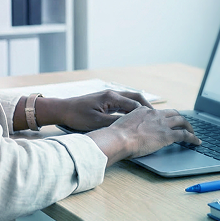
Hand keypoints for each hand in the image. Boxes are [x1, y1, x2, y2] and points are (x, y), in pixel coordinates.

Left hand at [36, 89, 151, 131]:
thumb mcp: (97, 122)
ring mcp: (109, 97)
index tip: (155, 121)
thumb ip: (114, 123)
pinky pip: (123, 104)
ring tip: (149, 119)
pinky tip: (134, 119)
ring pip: (129, 101)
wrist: (62, 109)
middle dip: (147, 107)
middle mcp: (112, 94)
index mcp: (111, 97)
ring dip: (139, 109)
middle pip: (135, 98)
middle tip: (157, 118)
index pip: (134, 104)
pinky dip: (131, 110)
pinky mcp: (105, 101)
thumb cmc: (77, 116)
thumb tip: (131, 127)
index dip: (146, 113)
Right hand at [87, 107, 200, 166]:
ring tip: (193, 134)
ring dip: (189, 127)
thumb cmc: (116, 136)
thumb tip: (126, 133)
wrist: (119, 138)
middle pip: (174, 113)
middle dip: (181, 119)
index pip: (158, 112)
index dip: (165, 117)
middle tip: (185, 126)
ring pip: (182, 121)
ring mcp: (162, 124)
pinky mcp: (167, 135)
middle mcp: (155, 114)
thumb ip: (128, 126)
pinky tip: (197, 142)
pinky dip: (193, 138)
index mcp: (143, 111)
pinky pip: (185, 135)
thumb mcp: (122, 126)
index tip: (167, 121)